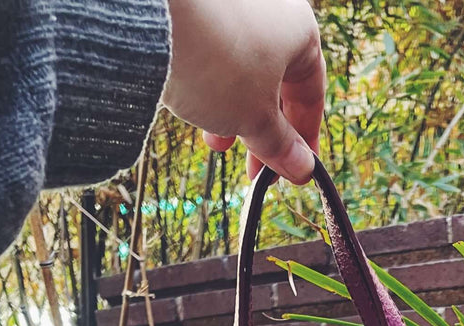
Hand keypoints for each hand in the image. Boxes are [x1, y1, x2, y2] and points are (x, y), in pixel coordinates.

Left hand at [163, 0, 324, 183]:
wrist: (152, 12)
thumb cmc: (216, 60)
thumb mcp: (254, 117)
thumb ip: (281, 145)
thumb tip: (302, 169)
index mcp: (300, 28)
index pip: (311, 93)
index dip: (305, 138)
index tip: (295, 171)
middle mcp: (271, 9)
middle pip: (276, 82)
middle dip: (264, 131)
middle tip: (253, 170)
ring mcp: (233, 6)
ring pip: (243, 69)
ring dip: (234, 112)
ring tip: (215, 141)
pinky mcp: (200, 10)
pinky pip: (215, 52)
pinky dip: (211, 84)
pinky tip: (194, 103)